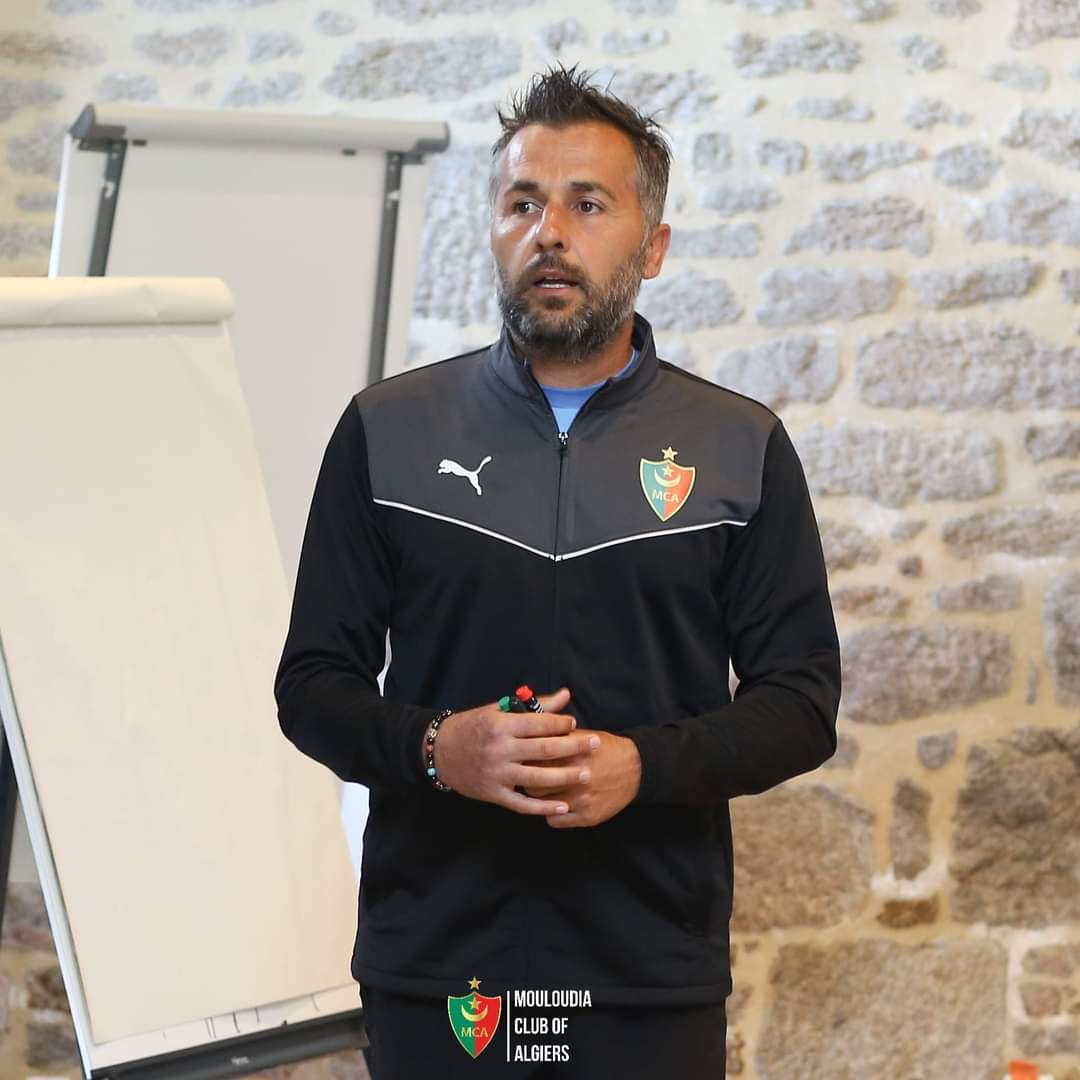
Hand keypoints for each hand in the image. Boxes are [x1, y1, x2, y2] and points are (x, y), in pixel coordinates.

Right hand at [428, 688, 599, 816]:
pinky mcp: (493, 793)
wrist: (438, 752)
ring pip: (537, 777)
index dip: (560, 724)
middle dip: (573, 746)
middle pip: (544, 749)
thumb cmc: (473, 727)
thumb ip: (535, 707)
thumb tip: (566, 696)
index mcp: (501, 725)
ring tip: (587, 774)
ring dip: (565, 777)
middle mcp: (500, 749)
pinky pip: (522, 803)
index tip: (575, 724)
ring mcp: (497, 773)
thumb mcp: (498, 711)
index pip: (538, 724)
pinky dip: (543, 806)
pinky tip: (562, 806)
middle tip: (595, 744)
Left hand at [523, 729, 641, 828]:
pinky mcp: (587, 817)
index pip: (532, 764)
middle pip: (532, 787)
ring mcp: (581, 801)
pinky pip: (555, 821)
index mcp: (570, 756)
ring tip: (545, 791)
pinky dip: (553, 813)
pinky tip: (558, 803)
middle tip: (531, 779)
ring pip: (542, 806)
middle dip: (529, 782)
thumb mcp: (582, 734)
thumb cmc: (605, 749)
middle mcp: (575, 780)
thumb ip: (557, 735)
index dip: (526, 763)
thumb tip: (530, 735)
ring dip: (541, 799)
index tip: (524, 762)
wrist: (635, 769)